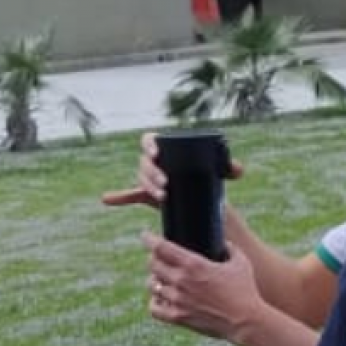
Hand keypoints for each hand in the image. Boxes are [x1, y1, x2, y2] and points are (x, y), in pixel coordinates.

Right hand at [99, 131, 243, 208]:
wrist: (207, 204)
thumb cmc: (211, 182)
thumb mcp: (220, 173)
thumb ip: (229, 168)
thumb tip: (237, 170)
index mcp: (167, 149)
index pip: (150, 141)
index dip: (149, 145)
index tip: (158, 155)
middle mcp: (157, 163)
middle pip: (145, 163)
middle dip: (152, 173)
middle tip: (166, 183)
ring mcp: (152, 179)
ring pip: (141, 179)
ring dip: (148, 186)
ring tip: (163, 197)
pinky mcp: (149, 196)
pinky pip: (131, 195)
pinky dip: (119, 197)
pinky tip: (108, 199)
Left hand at [142, 230, 264, 345]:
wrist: (246, 321)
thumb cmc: (245, 290)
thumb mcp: (240, 262)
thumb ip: (230, 248)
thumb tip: (223, 241)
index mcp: (194, 264)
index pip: (161, 247)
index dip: (149, 239)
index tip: (146, 235)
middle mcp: (181, 280)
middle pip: (152, 264)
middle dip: (153, 258)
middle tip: (157, 257)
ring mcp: (178, 300)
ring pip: (152, 285)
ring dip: (155, 279)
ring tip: (161, 279)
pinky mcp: (178, 317)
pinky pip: (154, 308)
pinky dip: (155, 302)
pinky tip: (161, 299)